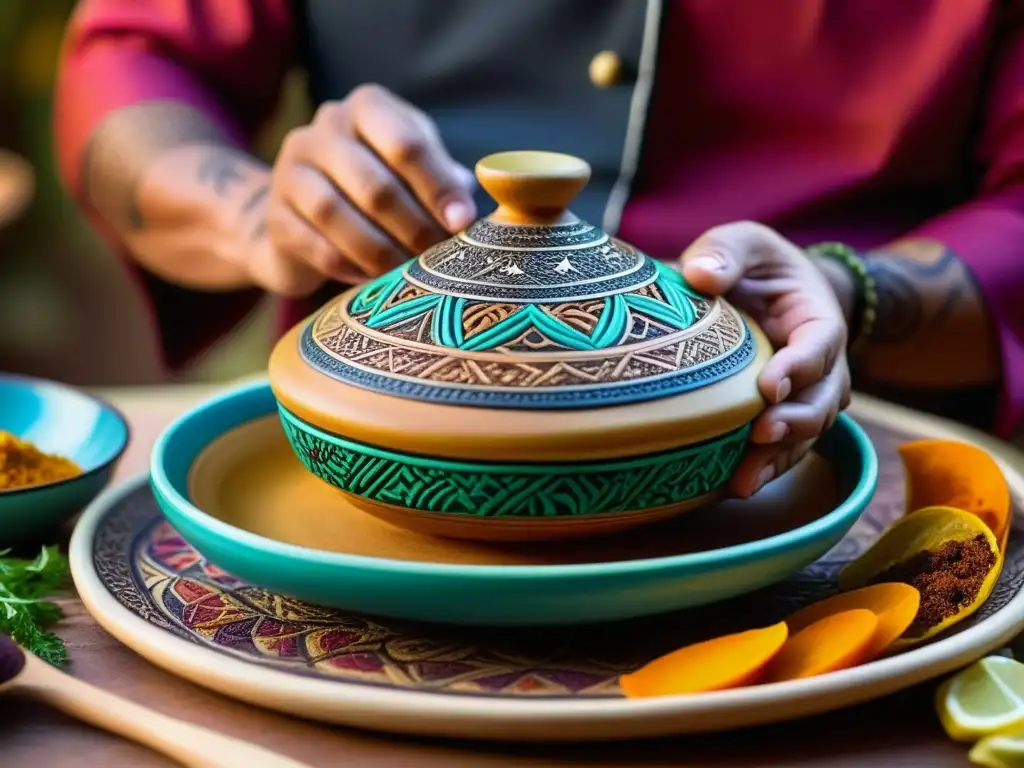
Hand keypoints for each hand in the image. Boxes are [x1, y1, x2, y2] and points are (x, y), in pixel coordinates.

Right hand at [253, 84, 476, 296]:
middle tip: (437, 256)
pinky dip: (350, 267)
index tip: (462, 222)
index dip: (438, 186)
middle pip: (375, 183)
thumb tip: (468, 204)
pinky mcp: (275, 216)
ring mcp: (290, 169)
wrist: (301, 217)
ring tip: (407, 271)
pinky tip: (373, 279)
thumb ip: (441, 180)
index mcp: (367, 108)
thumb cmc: (375, 190)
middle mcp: (324, 128)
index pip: (407, 142)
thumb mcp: (411, 173)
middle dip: (414, 226)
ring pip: (337, 214)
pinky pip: (316, 246)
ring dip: (381, 250)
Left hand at [681, 222, 851, 497]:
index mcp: (818, 320)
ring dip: (779, 457)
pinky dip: (765, 469)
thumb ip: (726, 251)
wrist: (768, 295)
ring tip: (745, 479)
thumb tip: (698, 276)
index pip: (820, 345)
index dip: (801, 367)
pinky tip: (735, 488)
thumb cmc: (755, 267)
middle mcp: (823, 366)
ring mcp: (807, 398)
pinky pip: (784, 451)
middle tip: (760, 434)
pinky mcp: (784, 419)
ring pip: (806, 435)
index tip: (770, 386)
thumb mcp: (745, 244)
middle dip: (795, 421)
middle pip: (823, 401)